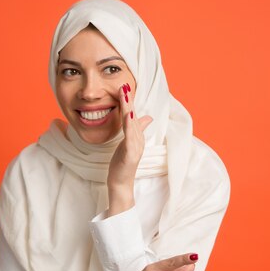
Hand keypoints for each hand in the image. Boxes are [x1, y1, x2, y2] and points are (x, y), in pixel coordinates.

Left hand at [107, 83, 151, 215]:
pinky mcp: (131, 155)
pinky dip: (130, 127)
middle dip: (128, 101)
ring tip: (125, 96)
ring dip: (129, 109)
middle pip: (133, 117)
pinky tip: (127, 117)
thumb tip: (148, 117)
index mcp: (136, 137)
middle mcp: (138, 140)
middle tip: (124, 86)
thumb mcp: (128, 144)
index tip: (124, 87)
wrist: (121, 184)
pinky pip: (130, 138)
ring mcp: (135, 147)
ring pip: (132, 125)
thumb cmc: (122, 165)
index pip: (132, 116)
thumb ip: (138, 131)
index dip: (129, 102)